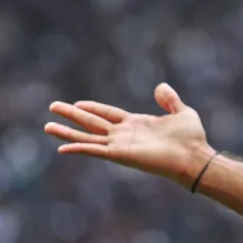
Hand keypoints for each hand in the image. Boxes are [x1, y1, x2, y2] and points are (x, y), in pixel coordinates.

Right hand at [44, 83, 214, 188]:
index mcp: (137, 124)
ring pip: (88, 137)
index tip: (77, 104)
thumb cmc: (192, 138)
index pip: (109, 114)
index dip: (93, 108)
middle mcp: (125, 135)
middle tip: (53, 107)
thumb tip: (161, 86)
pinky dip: (79, 149)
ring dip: (67, 132)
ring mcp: (121, 145)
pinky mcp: (121, 155)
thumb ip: (170, 100)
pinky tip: (62, 148)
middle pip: (93, 123)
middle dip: (73, 116)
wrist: (195, 156)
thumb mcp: (182, 112)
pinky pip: (95, 150)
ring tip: (47, 126)